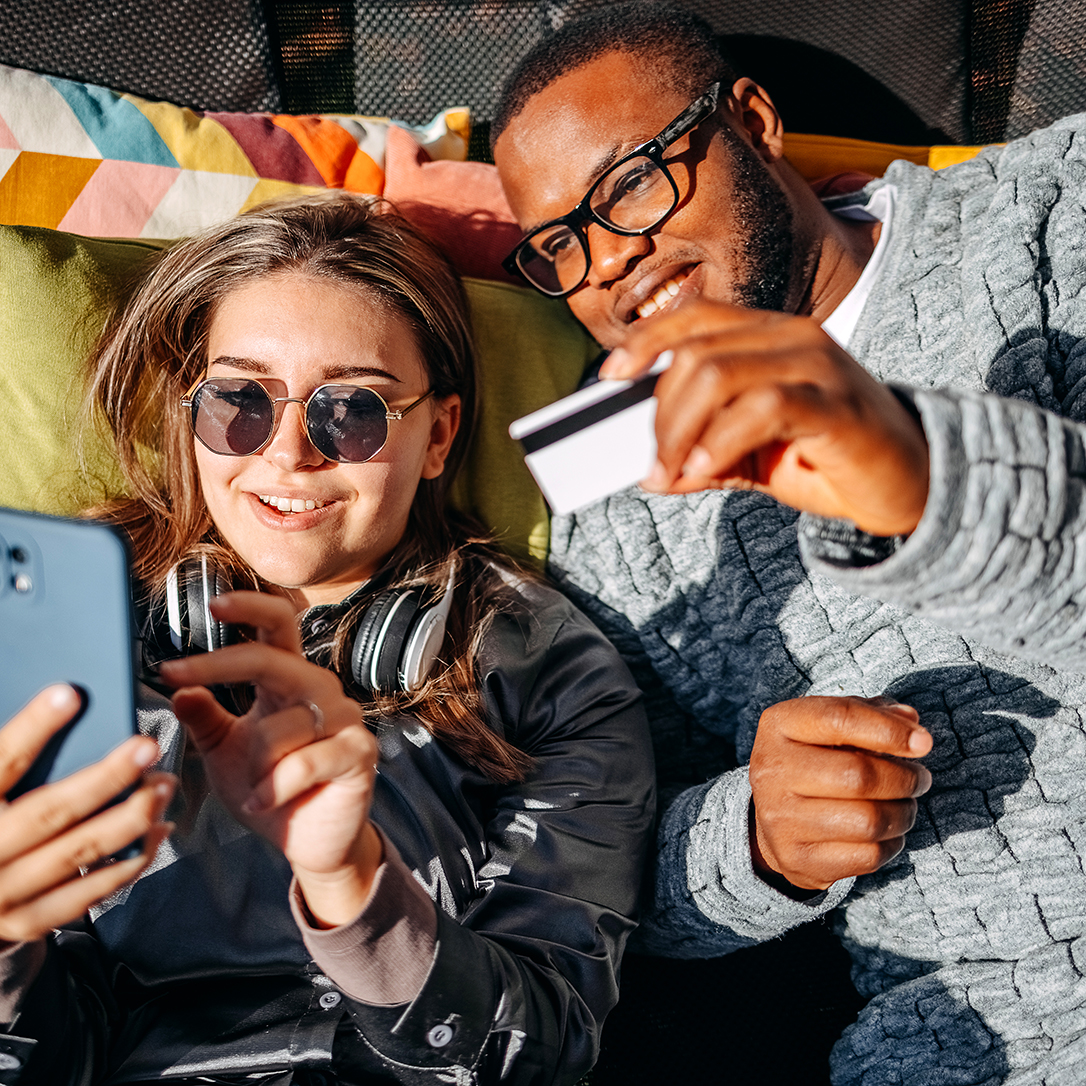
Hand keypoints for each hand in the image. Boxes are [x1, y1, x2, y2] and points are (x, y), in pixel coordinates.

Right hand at [0, 685, 173, 942]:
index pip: (1, 762)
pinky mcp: (26, 920)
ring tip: (163, 787)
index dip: (33, 728)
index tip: (69, 694)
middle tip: (146, 748)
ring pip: (78, 853)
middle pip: (50, 811)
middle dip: (105, 777)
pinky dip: (127, 863)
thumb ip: (8, 758)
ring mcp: (3, 893)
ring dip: (130, 819)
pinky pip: (86, 893)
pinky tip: (156, 831)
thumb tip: (59, 701)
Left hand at [160, 592, 381, 926]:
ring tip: (255, 788)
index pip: (278, 626)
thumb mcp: (224, 752)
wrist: (308, 842)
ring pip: (281, 724)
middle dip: (219, 665)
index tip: (211, 605)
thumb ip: (205, 718)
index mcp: (289, 679)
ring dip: (254, 763)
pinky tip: (262, 802)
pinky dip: (273, 787)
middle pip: (272, 659)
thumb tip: (179, 689)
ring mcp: (345, 719)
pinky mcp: (359, 752)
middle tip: (176, 678)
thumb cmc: (268, 789)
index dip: (250, 608)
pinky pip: (304, 761)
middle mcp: (320, 689)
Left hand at [601, 301, 929, 536]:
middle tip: (654, 465)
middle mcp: (794, 337)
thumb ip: (702, 455)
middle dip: (659, 415)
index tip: (610, 376)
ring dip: (680, 432)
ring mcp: (819, 365)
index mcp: (771, 336)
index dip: (646, 342)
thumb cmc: (827, 459)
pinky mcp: (836, 404)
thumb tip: (652, 473)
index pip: (696, 319)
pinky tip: (706, 471)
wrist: (911, 483)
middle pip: (695, 354)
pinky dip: (720, 442)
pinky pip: (762, 408)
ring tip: (675, 474)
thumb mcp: (750, 457)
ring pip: (719, 375)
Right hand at [748, 696, 932, 891]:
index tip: (924, 742)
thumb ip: (870, 714)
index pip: (839, 719)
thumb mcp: (830, 727)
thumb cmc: (813, 762)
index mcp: (779, 725)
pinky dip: (891, 844)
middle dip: (904, 778)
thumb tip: (910, 719)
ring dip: (903, 813)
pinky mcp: (797, 857)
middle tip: (919, 779)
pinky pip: (867, 855)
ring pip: (869, 821)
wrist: (772, 821)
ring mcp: (780, 818)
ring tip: (905, 805)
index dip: (890, 730)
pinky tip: (887, 832)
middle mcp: (772, 770)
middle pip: (859, 775)